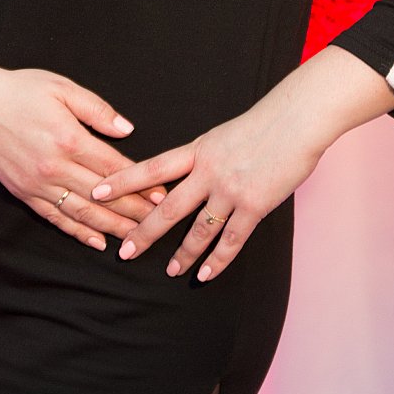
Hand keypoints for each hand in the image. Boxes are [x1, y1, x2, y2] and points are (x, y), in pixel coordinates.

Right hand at [0, 60, 165, 251]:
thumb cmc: (18, 90)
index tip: (162, 195)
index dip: (140, 183)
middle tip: (158, 222)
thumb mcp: (61, 88)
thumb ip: (96, 109)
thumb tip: (127, 129)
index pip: (113, 167)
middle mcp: (53, 166)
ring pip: (81, 213)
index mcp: (68, 138)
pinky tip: (97, 241)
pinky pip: (55, 218)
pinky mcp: (23, 193)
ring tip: (135, 238)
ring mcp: (37, 183)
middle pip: (102, 195)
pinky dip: (78, 232)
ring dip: (111, 227)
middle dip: (133, 210)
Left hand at [89, 100, 334, 281]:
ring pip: (198, 229)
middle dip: (144, 231)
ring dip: (182, 253)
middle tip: (123, 251)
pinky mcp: (254, 205)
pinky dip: (217, 260)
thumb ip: (202, 156)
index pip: (151, 168)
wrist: (297, 120)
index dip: (122, 181)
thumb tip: (188, 173)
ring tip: (169, 270)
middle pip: (167, 207)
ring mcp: (230, 190)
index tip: (97, 192)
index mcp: (197, 150)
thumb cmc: (263, 123)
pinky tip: (205, 274)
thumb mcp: (221, 135)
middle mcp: (208, 171)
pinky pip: (231, 239)